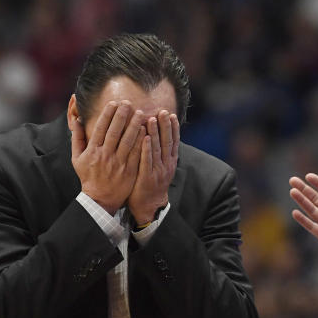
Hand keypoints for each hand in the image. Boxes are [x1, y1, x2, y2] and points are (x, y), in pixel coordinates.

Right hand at [70, 101, 144, 214]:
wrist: (100, 199)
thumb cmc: (88, 176)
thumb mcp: (77, 158)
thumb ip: (77, 138)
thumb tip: (76, 120)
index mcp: (93, 151)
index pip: (101, 128)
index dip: (107, 114)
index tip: (114, 103)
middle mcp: (105, 156)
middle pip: (115, 132)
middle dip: (122, 116)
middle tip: (128, 103)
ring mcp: (118, 163)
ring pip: (128, 141)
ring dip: (134, 126)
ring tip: (140, 113)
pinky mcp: (129, 171)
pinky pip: (137, 154)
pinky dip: (141, 142)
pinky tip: (146, 131)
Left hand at [128, 110, 178, 224]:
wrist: (149, 206)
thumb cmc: (151, 185)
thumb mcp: (159, 168)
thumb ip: (159, 154)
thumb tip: (159, 137)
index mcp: (169, 162)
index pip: (173, 142)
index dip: (173, 128)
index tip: (171, 114)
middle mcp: (166, 165)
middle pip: (167, 142)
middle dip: (165, 126)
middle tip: (163, 111)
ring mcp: (157, 171)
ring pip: (157, 149)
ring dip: (155, 133)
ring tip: (152, 118)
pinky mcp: (147, 177)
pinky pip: (147, 161)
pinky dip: (146, 148)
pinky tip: (144, 138)